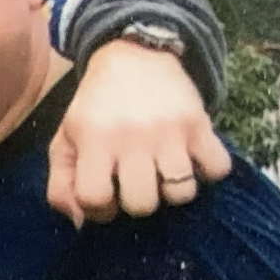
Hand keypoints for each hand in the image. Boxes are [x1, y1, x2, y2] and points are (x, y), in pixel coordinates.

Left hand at [47, 40, 232, 223]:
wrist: (135, 57)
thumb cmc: (97, 109)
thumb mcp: (65, 140)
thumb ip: (61, 185)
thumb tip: (80, 223)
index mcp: (94, 141)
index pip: (94, 199)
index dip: (100, 207)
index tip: (106, 193)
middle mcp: (132, 137)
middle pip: (142, 204)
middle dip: (138, 202)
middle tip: (137, 183)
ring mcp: (169, 131)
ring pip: (181, 192)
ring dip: (173, 191)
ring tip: (163, 173)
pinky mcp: (200, 123)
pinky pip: (217, 168)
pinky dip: (209, 171)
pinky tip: (191, 161)